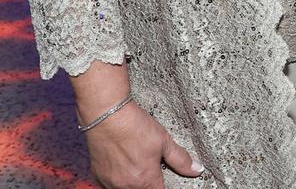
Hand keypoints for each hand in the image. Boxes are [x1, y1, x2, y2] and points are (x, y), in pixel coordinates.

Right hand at [85, 101, 203, 188]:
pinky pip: (108, 185)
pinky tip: (119, 163)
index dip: (162, 185)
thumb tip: (197, 169)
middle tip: (145, 165)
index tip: (160, 178)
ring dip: (131, 181)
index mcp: (145, 179)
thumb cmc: (135, 126)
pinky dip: (115, 178)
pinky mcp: (97, 176)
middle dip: (146, 182)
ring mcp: (110, 183)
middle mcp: (127, 186)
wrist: (108, 115)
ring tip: (133, 162)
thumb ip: (180, 159)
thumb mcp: (163, 140)